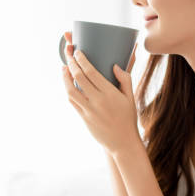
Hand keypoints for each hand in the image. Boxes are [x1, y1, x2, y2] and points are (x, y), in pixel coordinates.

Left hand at [61, 31, 139, 154]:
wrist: (122, 143)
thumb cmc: (128, 118)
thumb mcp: (130, 98)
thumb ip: (125, 79)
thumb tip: (114, 65)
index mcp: (110, 93)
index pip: (91, 72)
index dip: (82, 60)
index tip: (78, 52)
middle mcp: (98, 101)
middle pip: (79, 78)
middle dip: (71, 63)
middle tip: (68, 55)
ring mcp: (89, 110)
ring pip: (71, 90)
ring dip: (65, 77)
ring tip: (64, 68)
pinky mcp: (83, 118)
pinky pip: (72, 101)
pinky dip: (68, 90)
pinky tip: (68, 83)